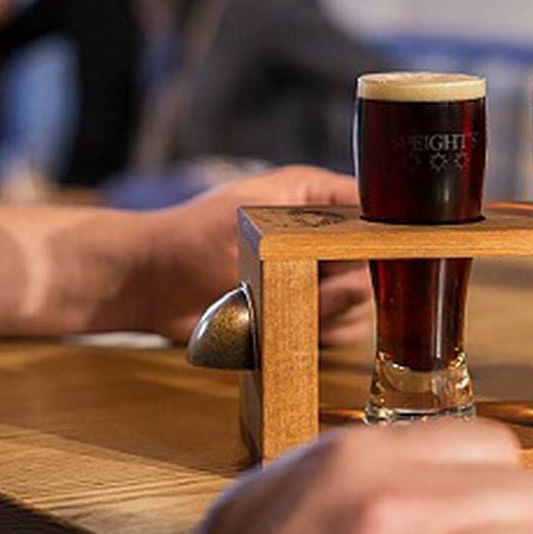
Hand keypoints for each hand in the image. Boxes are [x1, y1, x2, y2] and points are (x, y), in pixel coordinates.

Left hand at [152, 166, 372, 345]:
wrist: (150, 284)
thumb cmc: (190, 235)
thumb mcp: (250, 214)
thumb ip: (310, 222)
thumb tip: (368, 233)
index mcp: (318, 198)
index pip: (379, 216)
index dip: (382, 240)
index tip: (362, 259)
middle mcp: (326, 238)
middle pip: (375, 268)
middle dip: (342, 285)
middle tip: (298, 284)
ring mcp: (317, 280)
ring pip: (361, 306)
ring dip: (326, 313)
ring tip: (280, 305)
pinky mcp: (304, 316)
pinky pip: (337, 333)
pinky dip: (316, 334)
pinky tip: (281, 325)